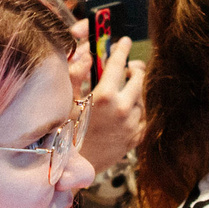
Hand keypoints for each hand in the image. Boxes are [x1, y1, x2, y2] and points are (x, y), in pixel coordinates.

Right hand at [77, 32, 145, 173]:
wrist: (75, 166)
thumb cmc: (66, 132)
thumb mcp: (67, 101)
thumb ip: (77, 74)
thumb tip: (86, 54)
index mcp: (105, 96)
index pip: (118, 63)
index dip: (121, 48)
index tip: (124, 41)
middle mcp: (123, 109)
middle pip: (139, 77)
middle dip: (134, 68)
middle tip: (128, 66)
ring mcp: (132, 124)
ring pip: (141, 97)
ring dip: (134, 91)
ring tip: (123, 91)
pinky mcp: (137, 137)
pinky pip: (142, 116)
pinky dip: (136, 109)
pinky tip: (123, 110)